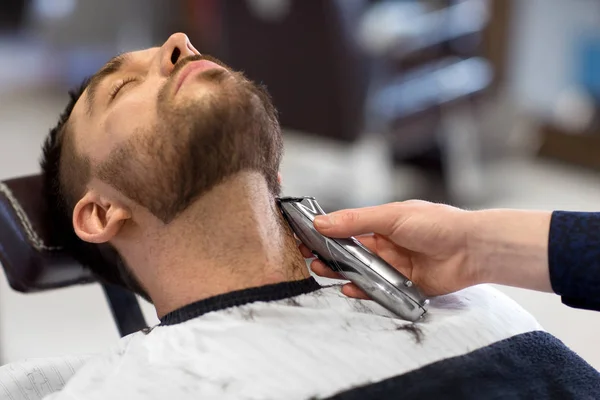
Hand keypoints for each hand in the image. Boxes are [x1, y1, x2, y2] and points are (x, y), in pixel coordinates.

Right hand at [300, 200, 483, 298]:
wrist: (472, 248)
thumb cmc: (438, 224)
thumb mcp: (392, 215)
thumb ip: (356, 220)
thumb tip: (322, 221)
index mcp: (383, 224)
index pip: (347, 229)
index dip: (327, 233)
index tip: (305, 236)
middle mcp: (387, 246)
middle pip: (351, 253)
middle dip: (329, 255)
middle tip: (308, 258)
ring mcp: (395, 267)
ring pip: (361, 272)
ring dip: (341, 272)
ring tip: (322, 271)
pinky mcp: (404, 286)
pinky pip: (378, 291)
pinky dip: (362, 291)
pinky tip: (348, 289)